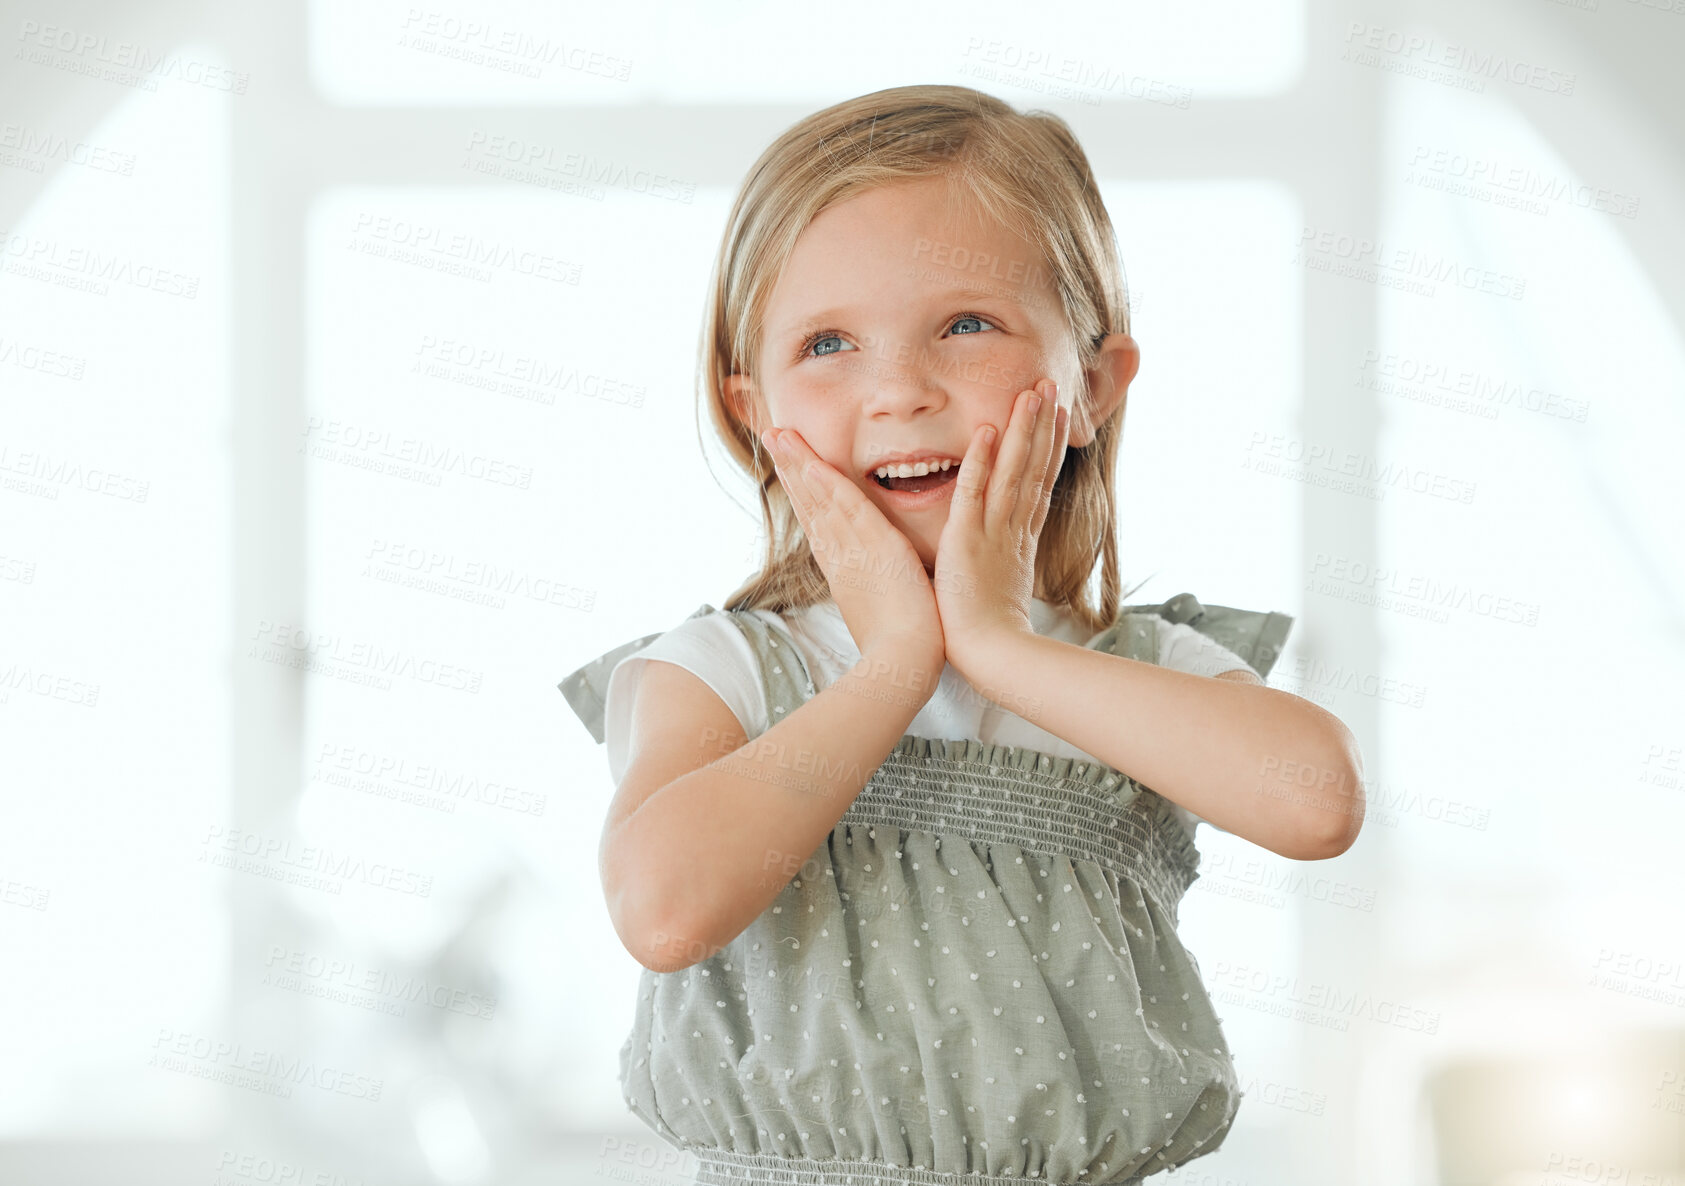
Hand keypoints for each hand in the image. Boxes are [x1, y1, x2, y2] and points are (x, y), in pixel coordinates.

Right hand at [761, 427, 946, 692]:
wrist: (903, 662)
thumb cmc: (900, 644)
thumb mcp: (880, 608)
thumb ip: (874, 587)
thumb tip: (874, 581)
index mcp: (842, 569)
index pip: (817, 520)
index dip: (801, 490)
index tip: (788, 465)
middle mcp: (840, 556)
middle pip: (810, 503)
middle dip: (791, 468)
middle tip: (772, 435)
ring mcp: (854, 550)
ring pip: (822, 499)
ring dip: (800, 464)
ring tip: (780, 434)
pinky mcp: (876, 548)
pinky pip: (849, 509)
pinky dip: (830, 484)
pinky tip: (814, 462)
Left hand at [932, 377, 1069, 679]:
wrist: (992, 658)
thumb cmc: (990, 636)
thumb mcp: (1002, 591)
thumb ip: (1002, 568)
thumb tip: (1002, 564)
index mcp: (1020, 542)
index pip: (1038, 484)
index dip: (1049, 449)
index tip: (1059, 417)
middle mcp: (1013, 530)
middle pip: (1033, 468)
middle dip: (1043, 426)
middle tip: (1052, 386)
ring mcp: (993, 532)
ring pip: (1013, 471)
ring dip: (1023, 430)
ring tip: (1033, 392)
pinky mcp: (968, 540)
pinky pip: (974, 493)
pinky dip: (982, 461)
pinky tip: (987, 431)